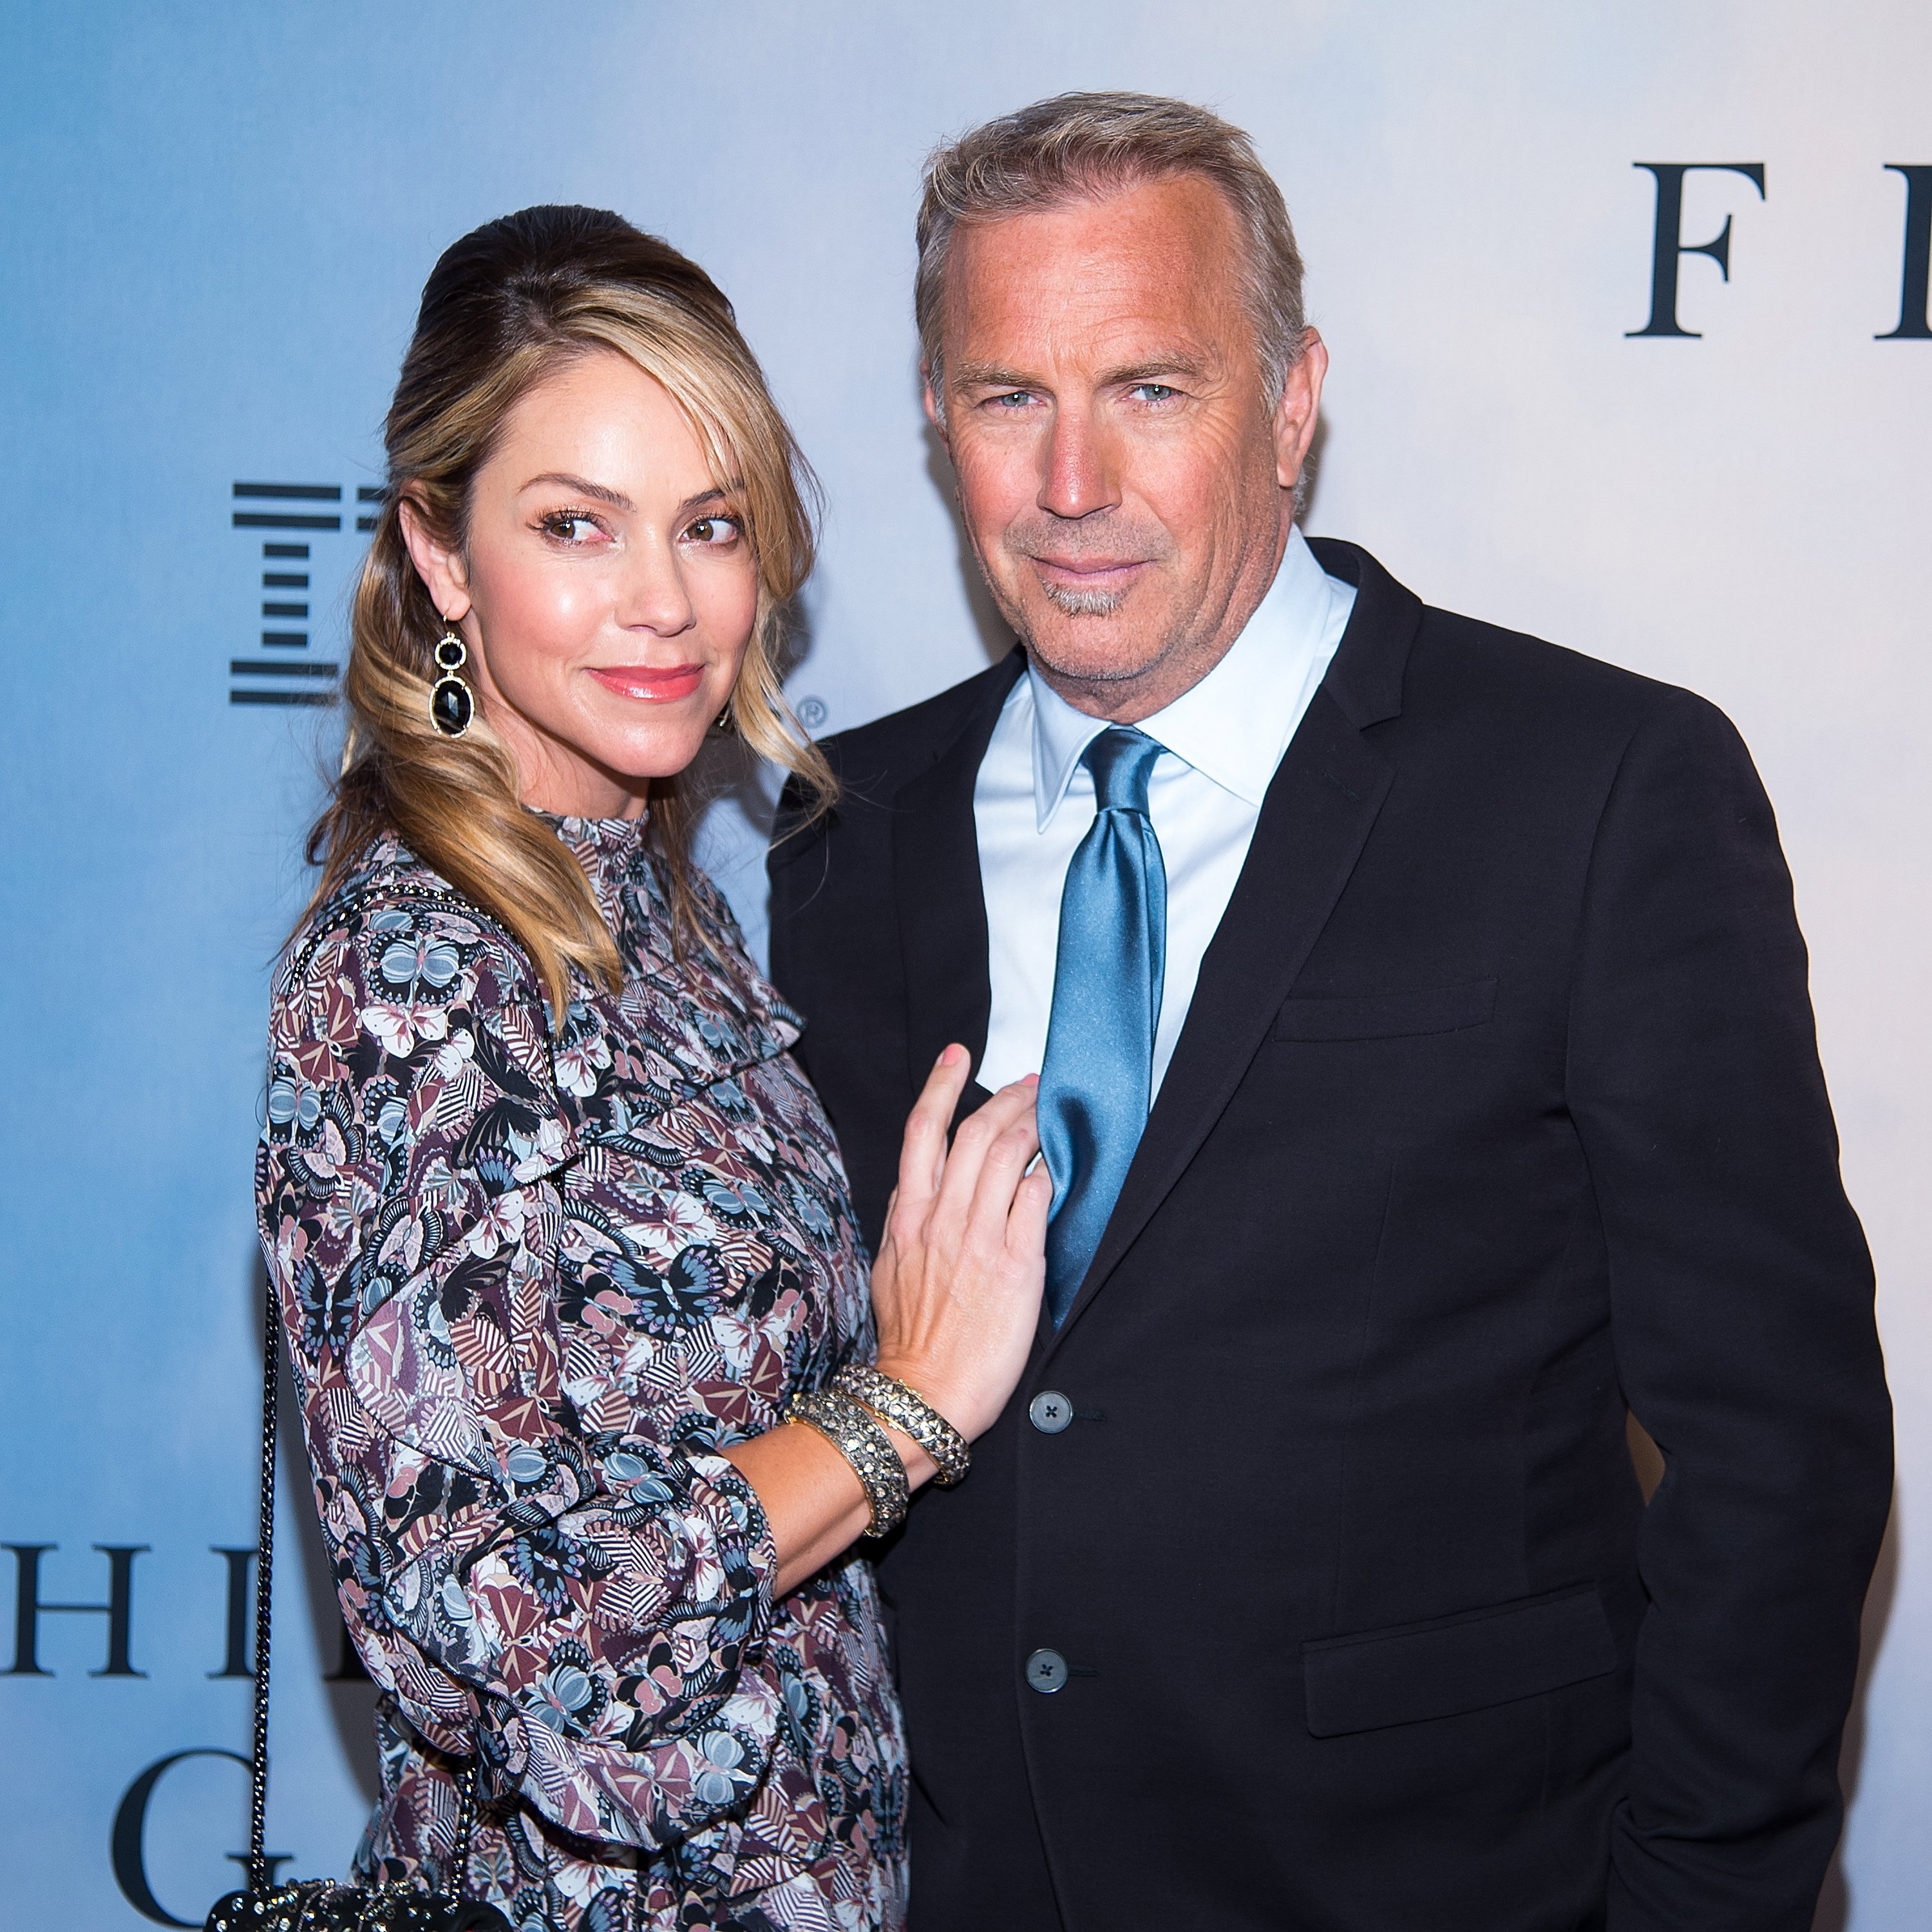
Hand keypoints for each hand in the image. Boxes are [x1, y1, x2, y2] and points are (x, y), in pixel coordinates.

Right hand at [869, 1045, 1050, 1443]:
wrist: (924, 1394)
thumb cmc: (911, 1341)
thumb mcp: (892, 1269)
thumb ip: (912, 1224)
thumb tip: (930, 1193)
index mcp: (908, 1217)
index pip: (922, 1133)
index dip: (941, 1086)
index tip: (957, 1056)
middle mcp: (941, 1219)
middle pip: (974, 1133)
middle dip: (1005, 1098)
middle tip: (1029, 1084)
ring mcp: (978, 1239)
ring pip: (1007, 1156)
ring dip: (1032, 1125)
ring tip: (1048, 1112)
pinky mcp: (1015, 1265)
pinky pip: (1034, 1201)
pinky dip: (1046, 1175)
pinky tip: (1056, 1167)